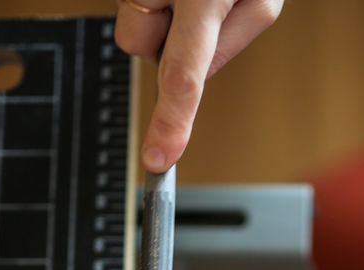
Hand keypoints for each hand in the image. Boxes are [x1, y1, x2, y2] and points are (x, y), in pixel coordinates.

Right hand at [115, 0, 283, 171]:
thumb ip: (231, 42)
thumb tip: (197, 78)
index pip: (182, 75)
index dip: (169, 123)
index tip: (157, 160)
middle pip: (140, 48)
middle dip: (163, 40)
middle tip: (196, 9)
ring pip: (131, 29)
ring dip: (158, 19)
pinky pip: (131, 8)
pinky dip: (152, 2)